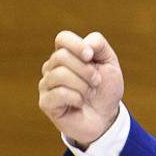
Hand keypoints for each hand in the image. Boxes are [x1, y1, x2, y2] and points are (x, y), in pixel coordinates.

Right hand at [38, 30, 123, 145]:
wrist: (106, 117)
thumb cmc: (105, 89)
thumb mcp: (110, 63)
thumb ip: (99, 46)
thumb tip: (86, 44)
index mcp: (66, 54)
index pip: (62, 38)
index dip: (77, 45)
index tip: (91, 56)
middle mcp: (52, 67)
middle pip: (62, 56)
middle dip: (86, 69)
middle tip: (97, 81)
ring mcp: (46, 85)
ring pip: (60, 74)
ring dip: (83, 85)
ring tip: (90, 93)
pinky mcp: (45, 102)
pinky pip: (58, 93)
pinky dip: (76, 98)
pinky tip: (80, 103)